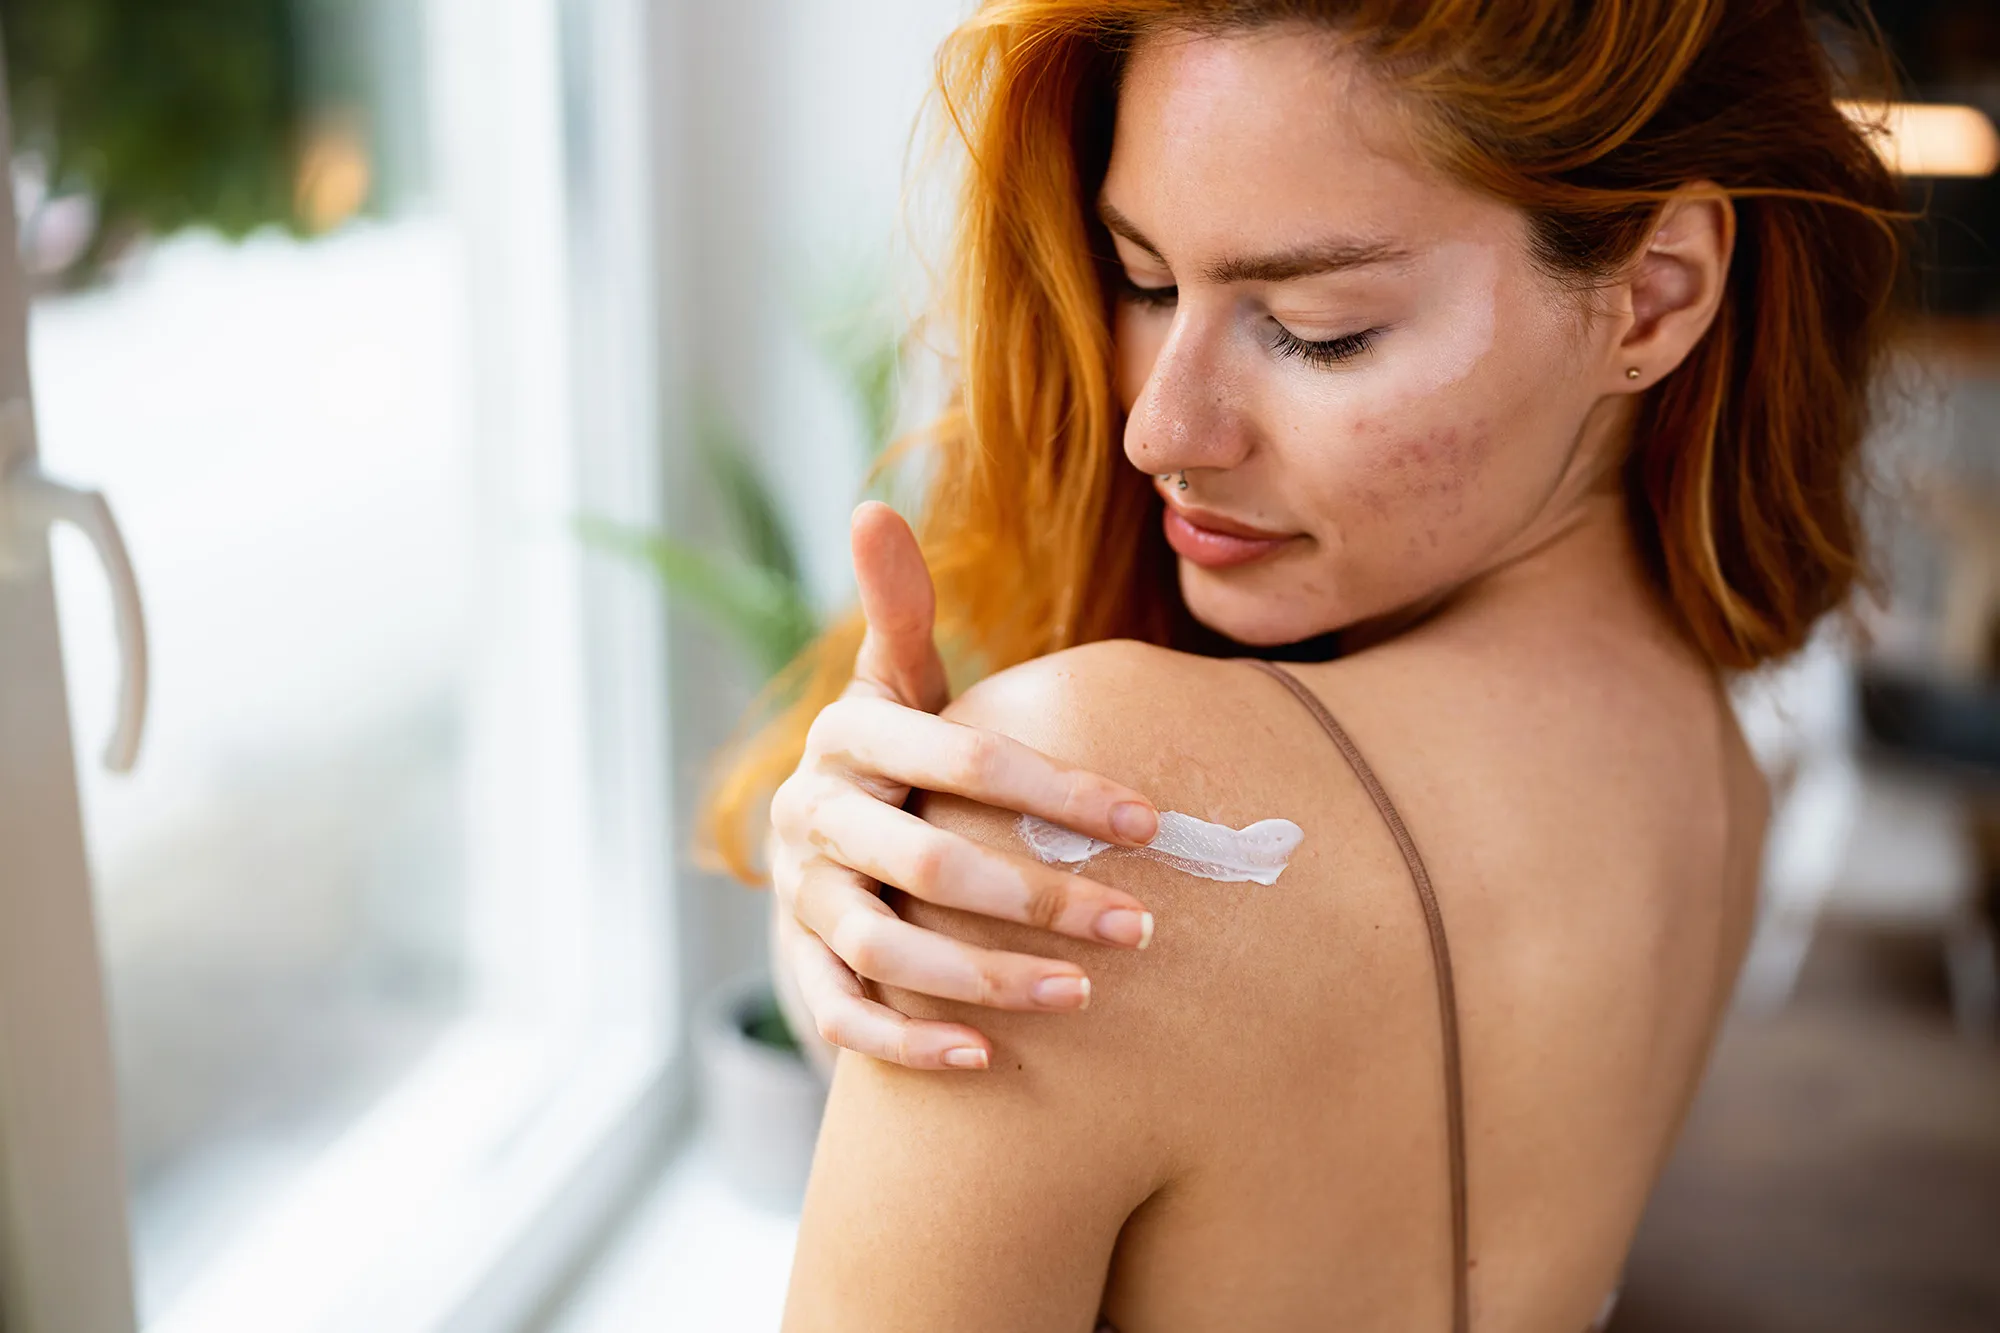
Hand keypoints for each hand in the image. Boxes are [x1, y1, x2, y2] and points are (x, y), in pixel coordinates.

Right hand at [767, 502, 1159, 1070]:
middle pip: (928, 862)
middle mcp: (815, 818)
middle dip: (1040, 896)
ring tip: (1084, 996)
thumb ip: (896, 611)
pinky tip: (991, 1060)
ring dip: (987, 977)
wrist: (808, 842)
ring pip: (887, 949)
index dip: (1057, 791)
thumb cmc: (885, 757)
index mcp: (850, 737)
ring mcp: (804, 898)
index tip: (1149, 823)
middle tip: (1141, 927)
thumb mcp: (889, 685)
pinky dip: (911, 1042)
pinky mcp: (802, 965)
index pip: (961, 758)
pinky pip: (844, 1015)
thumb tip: (868, 507)